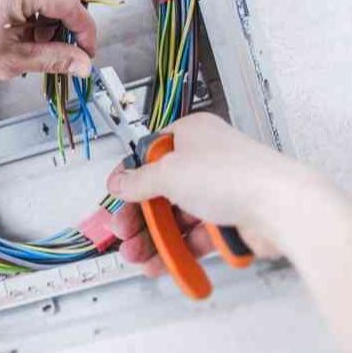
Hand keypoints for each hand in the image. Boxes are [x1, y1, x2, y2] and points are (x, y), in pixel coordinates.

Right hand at [105, 113, 322, 276]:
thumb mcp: (169, 172)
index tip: (116, 196)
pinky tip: (163, 262)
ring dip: (154, 238)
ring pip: (177, 217)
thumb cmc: (236, 174)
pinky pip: (196, 237)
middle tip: (123, 232)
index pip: (150, 155)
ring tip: (138, 256)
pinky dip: (178, 250)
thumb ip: (138, 180)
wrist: (281, 208)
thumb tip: (120, 182)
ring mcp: (220, 191)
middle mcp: (206, 161)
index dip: (130, 177)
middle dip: (138, 216)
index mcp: (191, 135)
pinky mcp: (231, 221)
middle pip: (161, 190)